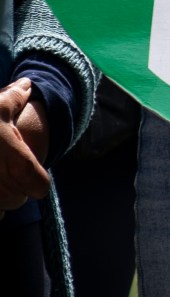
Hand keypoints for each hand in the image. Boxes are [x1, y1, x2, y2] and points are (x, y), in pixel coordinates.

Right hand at [0, 79, 47, 211]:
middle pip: (19, 199)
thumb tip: (27, 85)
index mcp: (14, 160)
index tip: (36, 178)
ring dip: (0, 200)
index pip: (39, 185)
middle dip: (17, 189)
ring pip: (1, 210)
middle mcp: (1, 181)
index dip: (39, 182)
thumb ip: (15, 97)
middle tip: (8, 176)